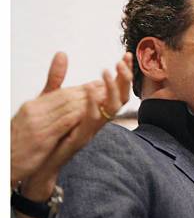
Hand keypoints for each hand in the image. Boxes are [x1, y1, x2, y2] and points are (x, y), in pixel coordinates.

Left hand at [12, 52, 132, 217]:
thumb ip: (72, 89)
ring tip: (106, 72)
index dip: (124, 73)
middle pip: (122, 97)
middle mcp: (100, 120)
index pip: (118, 89)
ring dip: (111, 88)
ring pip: (112, 108)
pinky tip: (90, 91)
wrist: (44, 163)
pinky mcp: (81, 138)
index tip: (126, 55)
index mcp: (97, 111)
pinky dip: (92, 104)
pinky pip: (92, 121)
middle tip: (121, 61)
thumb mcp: (64, 107)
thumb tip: (89, 79)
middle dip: (124, 78)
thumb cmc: (55, 136)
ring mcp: (92, 130)